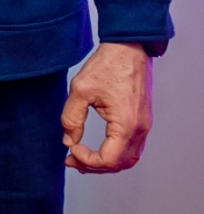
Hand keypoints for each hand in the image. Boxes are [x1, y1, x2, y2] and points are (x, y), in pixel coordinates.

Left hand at [61, 43, 152, 173]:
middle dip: (94, 166)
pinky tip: (99, 148)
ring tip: (83, 157)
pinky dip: (116, 153)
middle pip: (120, 164)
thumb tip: (68, 141)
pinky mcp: (142, 120)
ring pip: (128, 158)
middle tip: (72, 161)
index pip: (108, 160)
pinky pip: (132, 147)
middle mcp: (139, 129)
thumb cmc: (106, 65)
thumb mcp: (80, 89)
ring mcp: (144, 125)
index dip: (87, 160)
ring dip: (106, 163)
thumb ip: (72, 118)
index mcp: (126, 124)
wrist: (128, 47)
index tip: (71, 150)